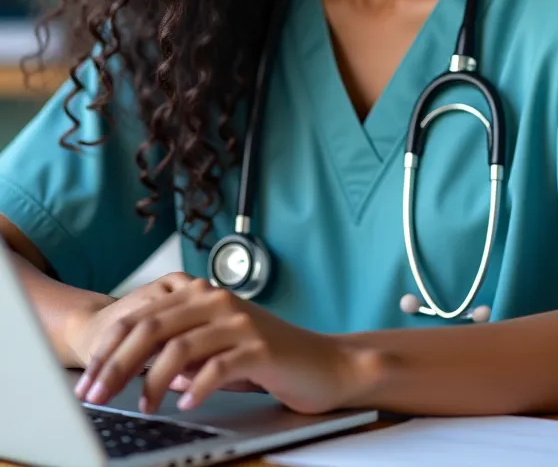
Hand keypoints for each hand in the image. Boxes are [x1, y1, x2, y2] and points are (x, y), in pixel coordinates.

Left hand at [72, 277, 379, 414]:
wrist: (324, 364)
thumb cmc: (270, 359)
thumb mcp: (217, 350)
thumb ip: (183, 353)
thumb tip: (144, 372)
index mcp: (203, 296)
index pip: (142, 317)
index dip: (109, 349)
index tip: (87, 379)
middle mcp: (217, 301)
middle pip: (153, 328)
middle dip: (117, 365)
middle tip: (96, 395)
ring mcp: (239, 322)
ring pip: (179, 347)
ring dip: (151, 381)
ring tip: (141, 407)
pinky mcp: (259, 347)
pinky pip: (217, 367)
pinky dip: (195, 388)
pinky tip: (184, 404)